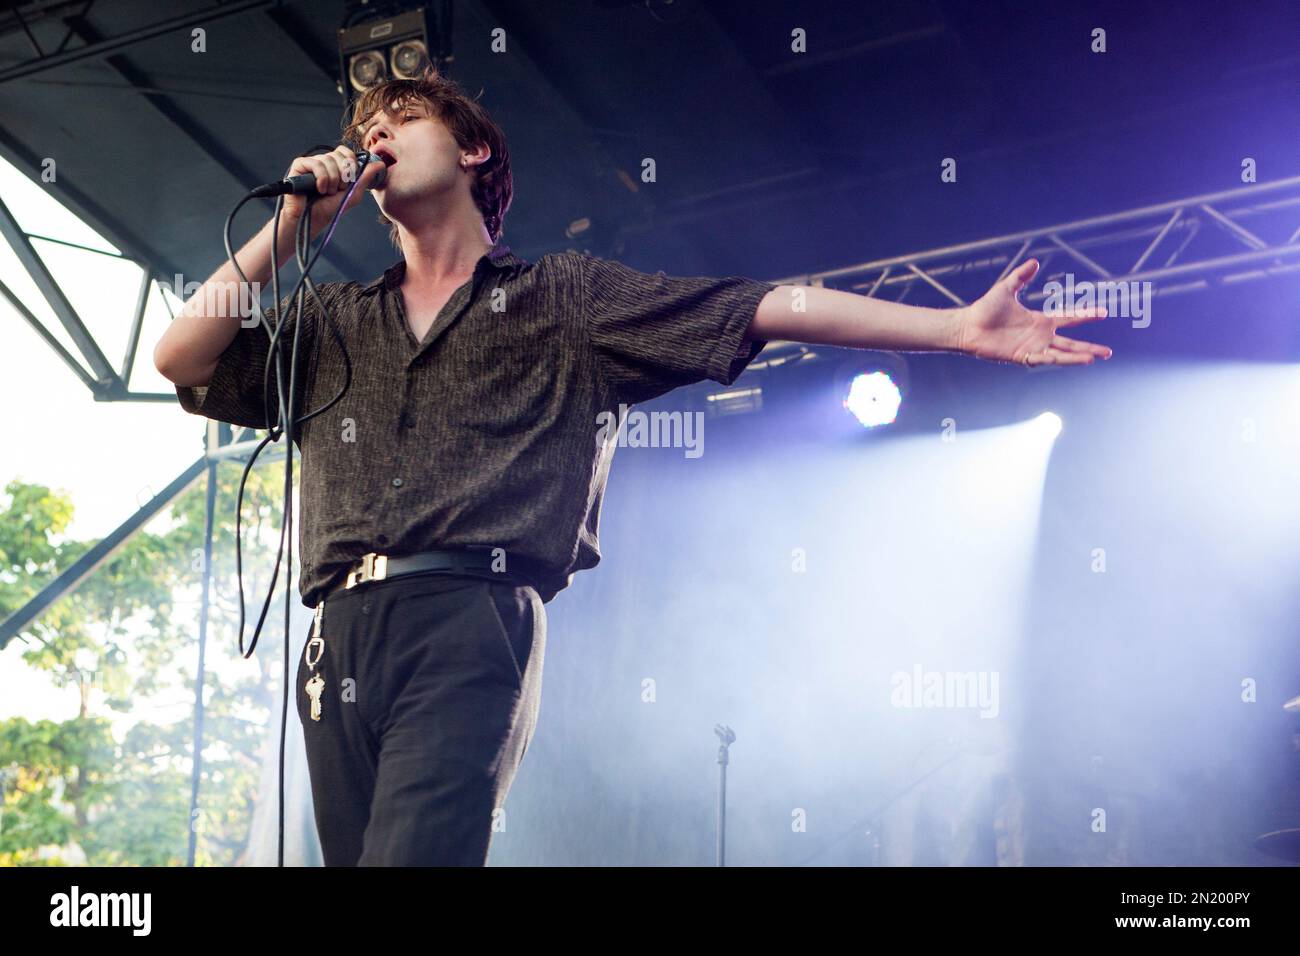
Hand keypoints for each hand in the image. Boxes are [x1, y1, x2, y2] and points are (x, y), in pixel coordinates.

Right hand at [281, 145, 384, 236]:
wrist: (311, 220)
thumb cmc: (329, 209)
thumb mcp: (353, 194)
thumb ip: (365, 178)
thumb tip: (380, 164)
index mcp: (335, 166)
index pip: (345, 152)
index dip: (351, 163)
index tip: (351, 179)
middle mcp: (322, 162)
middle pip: (339, 154)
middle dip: (343, 175)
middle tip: (338, 189)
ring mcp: (310, 163)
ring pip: (328, 159)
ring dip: (333, 180)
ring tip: (327, 192)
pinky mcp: (299, 165)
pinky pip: (316, 163)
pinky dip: (322, 178)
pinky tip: (319, 189)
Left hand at [953, 259, 1112, 365]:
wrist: (968, 325)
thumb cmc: (985, 308)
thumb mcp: (1006, 288)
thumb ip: (1021, 276)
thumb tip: (1035, 262)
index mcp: (1040, 321)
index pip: (1069, 318)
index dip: (1086, 316)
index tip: (1104, 312)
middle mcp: (1039, 336)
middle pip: (1070, 344)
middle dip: (1089, 347)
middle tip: (1108, 352)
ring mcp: (1031, 348)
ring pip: (1060, 354)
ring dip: (1077, 357)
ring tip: (1094, 358)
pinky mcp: (1020, 356)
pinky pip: (1041, 360)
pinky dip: (1055, 360)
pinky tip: (1070, 361)